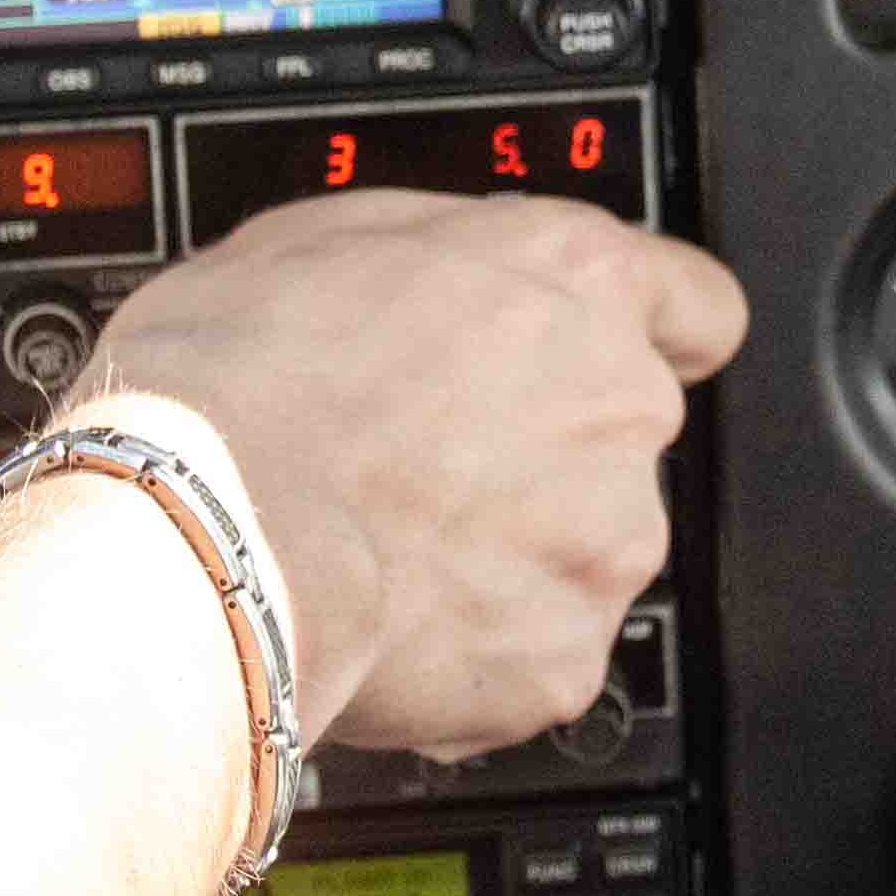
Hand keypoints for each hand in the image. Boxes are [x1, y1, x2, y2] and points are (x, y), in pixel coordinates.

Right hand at [78, 191, 745, 761]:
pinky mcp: (565, 659)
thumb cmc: (235, 384)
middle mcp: (620, 405)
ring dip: (507, 555)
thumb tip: (444, 271)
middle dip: (538, 453)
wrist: (199, 536)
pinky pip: (532, 656)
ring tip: (388, 549)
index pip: (696, 305)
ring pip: (580, 551)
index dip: (652, 335)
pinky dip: (475, 652)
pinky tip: (391, 622)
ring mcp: (606, 542)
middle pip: (619, 437)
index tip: (619, 357)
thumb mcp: (320, 236)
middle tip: (425, 466)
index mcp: (574, 281)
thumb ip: (436, 253)